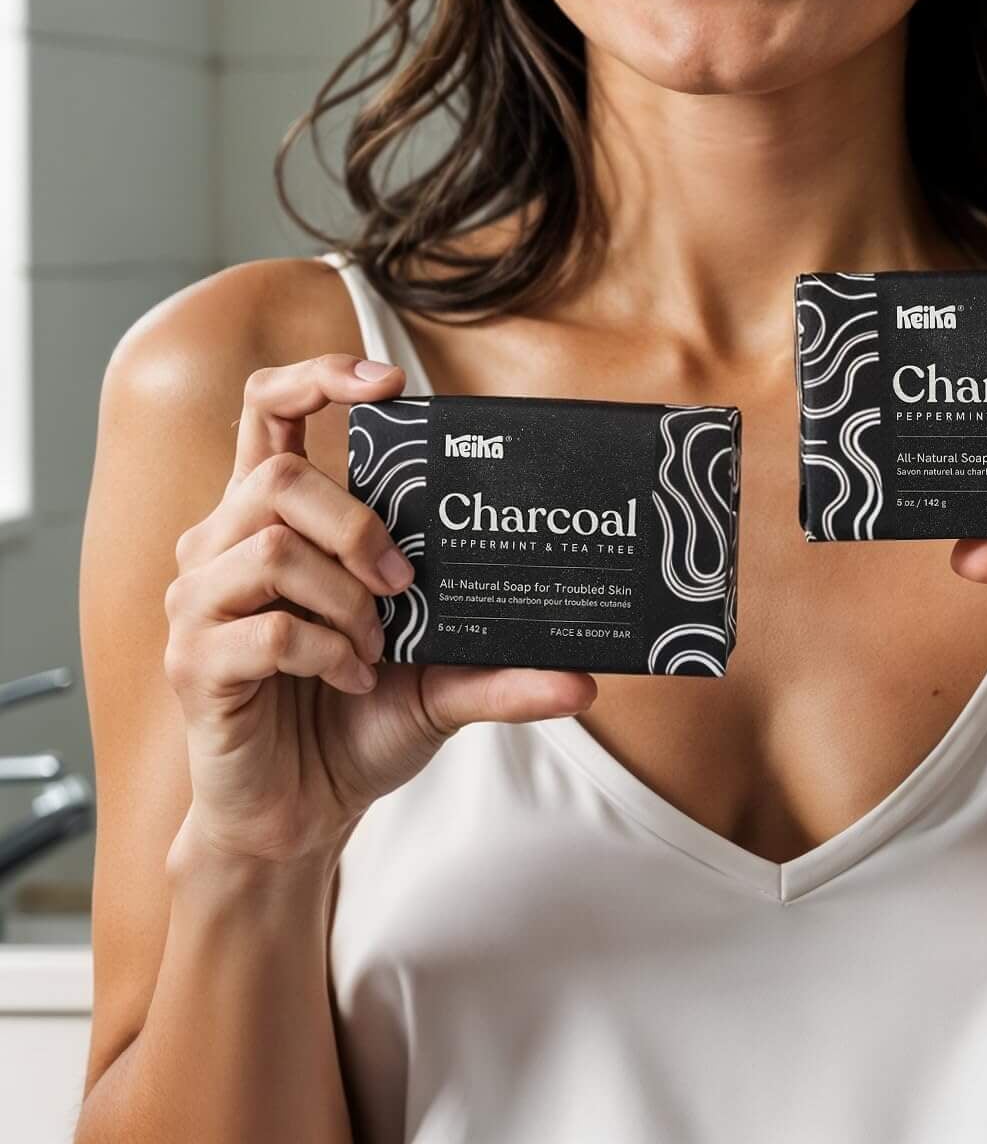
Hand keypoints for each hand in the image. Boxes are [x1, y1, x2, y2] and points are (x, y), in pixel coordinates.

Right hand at [164, 355, 596, 867]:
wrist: (300, 815)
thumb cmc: (356, 722)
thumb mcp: (442, 683)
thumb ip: (502, 668)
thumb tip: (586, 682)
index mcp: (271, 518)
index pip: (270, 408)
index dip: (319, 377)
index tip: (389, 385)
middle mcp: (222, 546)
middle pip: (280, 477)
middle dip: (358, 524)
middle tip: (404, 583)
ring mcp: (200, 603)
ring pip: (271, 549)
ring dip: (345, 599)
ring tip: (377, 643)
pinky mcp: (194, 663)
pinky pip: (266, 630)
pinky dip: (326, 652)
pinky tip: (351, 677)